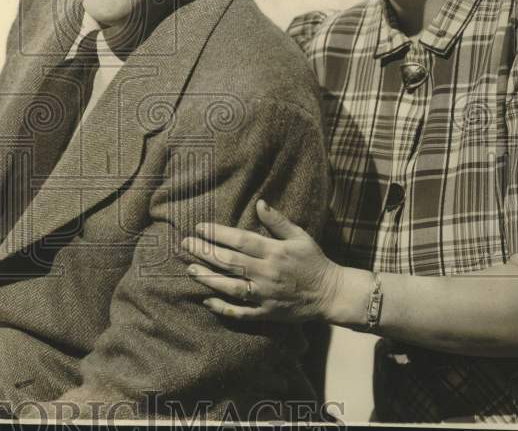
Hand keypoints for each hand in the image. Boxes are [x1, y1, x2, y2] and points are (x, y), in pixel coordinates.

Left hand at [182, 200, 342, 322]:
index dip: (218, 234)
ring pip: (232, 287)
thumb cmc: (314, 261)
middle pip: (230, 262)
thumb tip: (259, 203)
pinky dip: (224, 308)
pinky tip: (207, 301)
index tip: (200, 227)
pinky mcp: (267, 313)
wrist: (331, 294)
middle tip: (186, 245)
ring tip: (190, 269)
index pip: (240, 241)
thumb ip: (278, 221)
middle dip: (205, 253)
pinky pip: (242, 313)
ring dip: (209, 279)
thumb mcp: (299, 236)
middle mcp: (267, 273)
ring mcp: (266, 295)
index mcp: (274, 252)